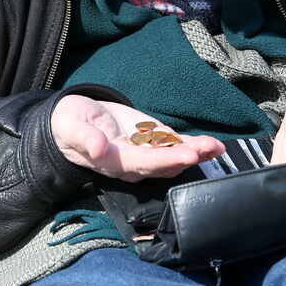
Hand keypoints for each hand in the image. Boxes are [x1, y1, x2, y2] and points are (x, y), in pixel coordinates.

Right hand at [51, 95, 225, 181]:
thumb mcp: (71, 127)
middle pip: (164, 165)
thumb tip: (97, 150)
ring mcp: (144, 154)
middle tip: (210, 149)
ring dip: (197, 152)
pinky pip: (174, 147)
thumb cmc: (69, 124)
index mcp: (113, 162)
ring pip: (173, 158)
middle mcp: (133, 164)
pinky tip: (213, 145)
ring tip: (217, 146)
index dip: (165, 160)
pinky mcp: (151, 143)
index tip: (186, 155)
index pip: (143, 163)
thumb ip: (85, 139)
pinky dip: (195, 146)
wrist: (73, 120)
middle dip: (188, 157)